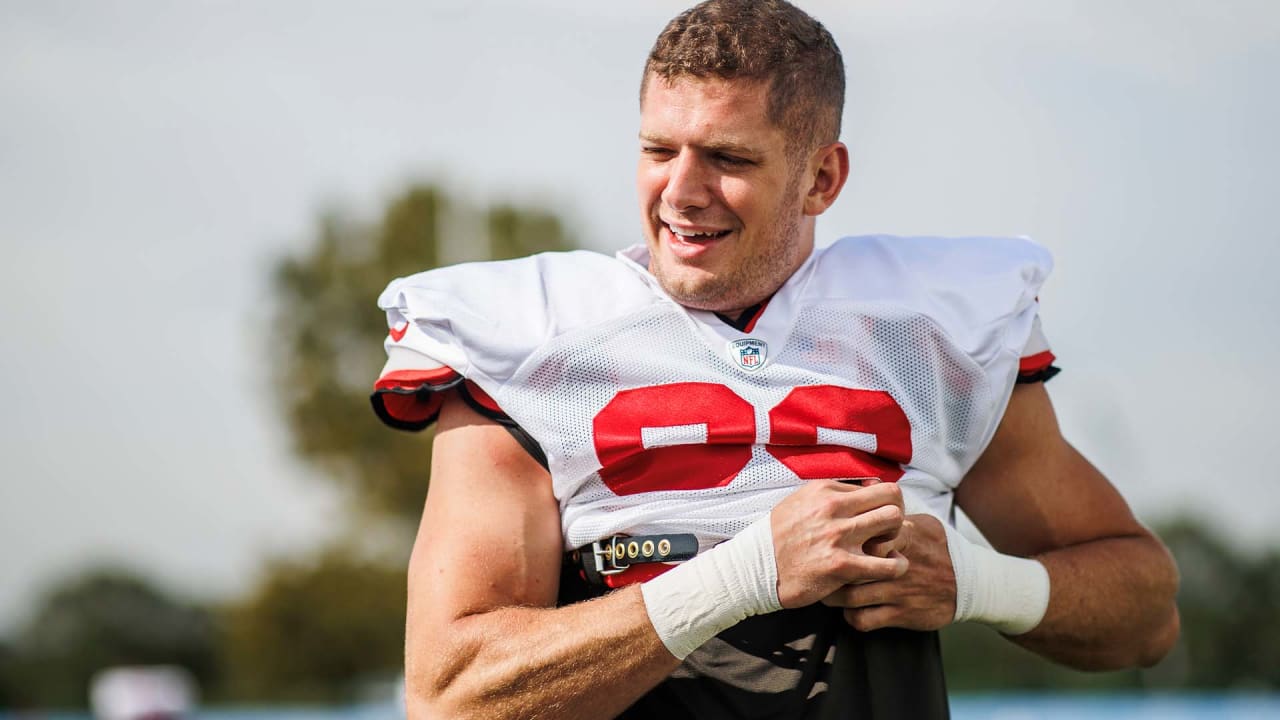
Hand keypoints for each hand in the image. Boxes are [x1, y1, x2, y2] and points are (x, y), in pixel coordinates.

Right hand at [771, 480, 908, 608]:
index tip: (880, 518)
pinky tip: (892, 568)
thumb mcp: (802, 500)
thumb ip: (834, 492)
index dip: (886, 504)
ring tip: (889, 549)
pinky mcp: (841, 565)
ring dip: (897, 536)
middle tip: (888, 533)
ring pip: (894, 521)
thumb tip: (870, 485)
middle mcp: (833, 508)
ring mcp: (838, 535)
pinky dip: (896, 566)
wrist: (757, 566)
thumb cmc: (781, 535)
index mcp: (825, 490)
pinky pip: (887, 564)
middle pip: (892, 498)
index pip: (878, 487)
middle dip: (896, 516)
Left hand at [821, 512, 956, 630]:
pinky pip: (863, 619)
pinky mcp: (901, 615)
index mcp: (902, 537)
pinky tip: (848, 609)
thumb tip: (867, 484)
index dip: (844, 538)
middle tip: (818, 567)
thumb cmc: (936, 548)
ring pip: (851, 596)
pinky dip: (850, 616)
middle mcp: (898, 564)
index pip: (866, 534)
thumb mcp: (920, 522)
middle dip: (829, 569)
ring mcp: (898, 591)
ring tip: (826, 589)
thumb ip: (892, 509)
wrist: (968, 584)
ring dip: (833, 595)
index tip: (832, 539)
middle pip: (852, 566)